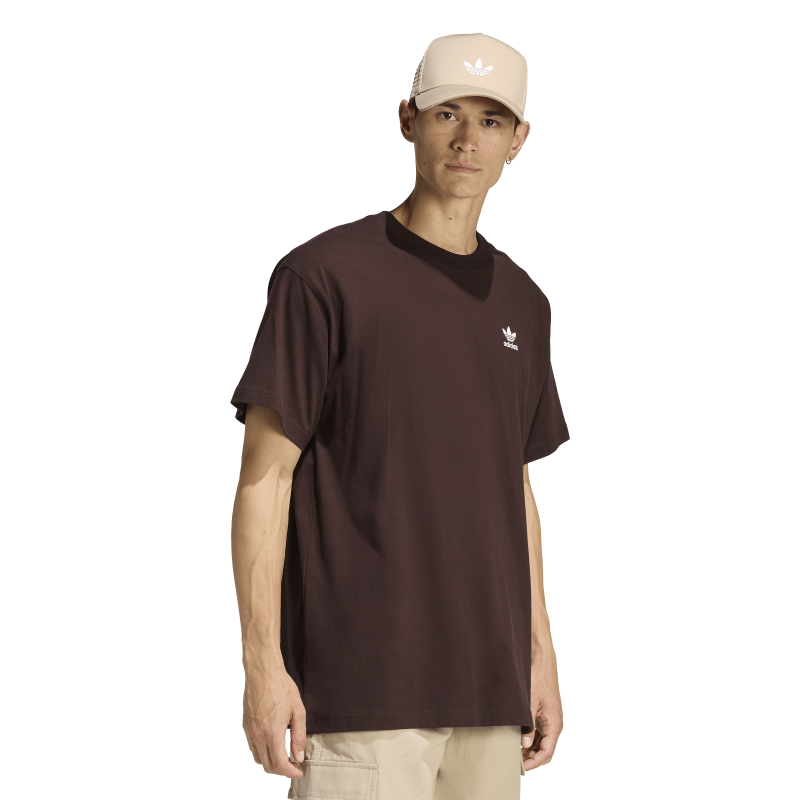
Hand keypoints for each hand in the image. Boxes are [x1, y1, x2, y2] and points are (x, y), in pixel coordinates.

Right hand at [242, 667, 306, 776]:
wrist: (263, 673)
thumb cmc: (282, 688)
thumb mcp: (298, 711)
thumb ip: (299, 736)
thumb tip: (299, 756)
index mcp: (273, 733)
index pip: (280, 764)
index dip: (291, 772)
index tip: (299, 770)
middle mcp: (258, 736)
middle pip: (268, 766)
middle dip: (282, 770)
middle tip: (294, 765)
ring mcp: (250, 732)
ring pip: (259, 759)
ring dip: (271, 763)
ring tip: (284, 756)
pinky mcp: (245, 726)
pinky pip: (253, 747)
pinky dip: (262, 752)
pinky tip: (272, 744)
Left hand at [522, 654, 562, 769]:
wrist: (541, 660)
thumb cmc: (537, 677)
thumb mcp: (529, 702)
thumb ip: (528, 725)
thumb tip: (524, 744)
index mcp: (554, 723)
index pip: (547, 751)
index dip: (535, 761)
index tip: (522, 766)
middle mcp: (554, 723)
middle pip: (546, 749)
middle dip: (532, 757)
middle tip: (516, 762)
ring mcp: (550, 718)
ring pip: (543, 741)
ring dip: (532, 748)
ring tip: (516, 752)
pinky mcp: (545, 713)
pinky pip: (541, 732)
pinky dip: (532, 738)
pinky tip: (520, 739)